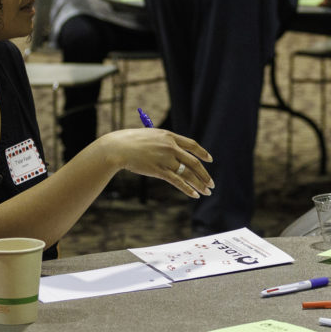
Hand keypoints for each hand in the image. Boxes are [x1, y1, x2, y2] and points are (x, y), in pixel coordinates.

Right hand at [99, 129, 213, 197]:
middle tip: (211, 184)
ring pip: (188, 174)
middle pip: (193, 162)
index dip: (203, 153)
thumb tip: (172, 149)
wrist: (118, 147)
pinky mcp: (159, 170)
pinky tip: (195, 195)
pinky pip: (177, 181)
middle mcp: (171, 147)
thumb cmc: (132, 141)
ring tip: (207, 192)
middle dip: (205, 174)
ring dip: (199, 184)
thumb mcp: (151, 136)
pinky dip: (188, 189)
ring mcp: (165, 159)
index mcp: (170, 136)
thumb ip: (163, 141)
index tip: (210, 160)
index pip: (192, 145)